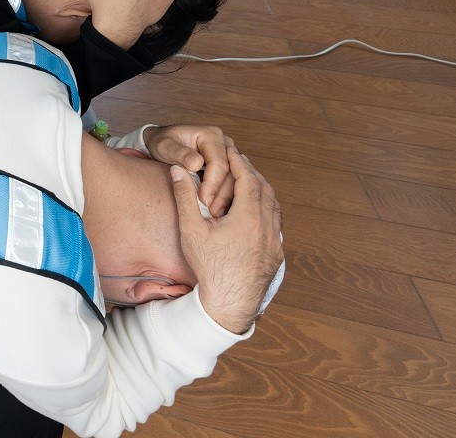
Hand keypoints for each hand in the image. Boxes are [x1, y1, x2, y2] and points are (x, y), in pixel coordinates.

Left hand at [144, 125, 235, 215]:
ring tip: (214, 213)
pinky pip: (231, 183)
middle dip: (221, 193)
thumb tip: (196, 163)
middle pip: (231, 172)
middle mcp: (224, 144)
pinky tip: (218, 211)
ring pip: (234, 179)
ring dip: (225, 198)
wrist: (162, 145)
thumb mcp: (165, 147)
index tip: (203, 200)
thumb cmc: (162, 144)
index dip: (212, 183)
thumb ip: (179, 154)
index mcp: (211, 135)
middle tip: (212, 212)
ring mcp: (228, 155)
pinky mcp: (227, 166)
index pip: (219, 162)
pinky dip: (224, 197)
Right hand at [171, 146, 283, 333]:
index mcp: (248, 216)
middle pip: (265, 189)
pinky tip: (256, 213)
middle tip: (240, 163)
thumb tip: (178, 170)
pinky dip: (267, 210)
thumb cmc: (209, 267)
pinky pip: (276, 224)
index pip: (248, 178)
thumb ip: (185, 196)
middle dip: (252, 173)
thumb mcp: (191, 229)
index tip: (232, 152)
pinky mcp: (276, 254)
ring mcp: (274, 241)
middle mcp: (267, 226)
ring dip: (262, 191)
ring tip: (248, 184)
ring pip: (274, 207)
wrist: (229, 302)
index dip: (240, 162)